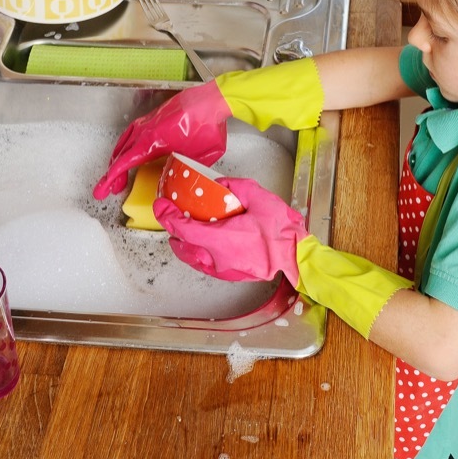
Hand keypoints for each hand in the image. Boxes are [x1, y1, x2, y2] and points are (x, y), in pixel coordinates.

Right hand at [92, 82, 232, 199]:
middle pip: (121, 154)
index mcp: (153, 141)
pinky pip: (131, 134)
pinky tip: (127, 154)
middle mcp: (146, 130)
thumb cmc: (208, 126)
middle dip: (113, 174)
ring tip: (117, 176)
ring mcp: (147, 122)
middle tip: (109, 189)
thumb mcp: (200, 158)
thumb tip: (179, 185)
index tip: (105, 189)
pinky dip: (125, 147)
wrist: (212, 100)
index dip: (113, 177)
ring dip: (118, 161)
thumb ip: (185, 171)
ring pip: (124, 143)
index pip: (125, 162)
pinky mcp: (152, 118)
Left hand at [152, 177, 308, 283]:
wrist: (295, 255)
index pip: (183, 229)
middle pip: (182, 245)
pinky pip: (203, 265)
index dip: (167, 217)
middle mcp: (217, 257)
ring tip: (181, 229)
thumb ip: (236, 187)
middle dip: (172, 230)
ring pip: (191, 258)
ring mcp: (223, 269)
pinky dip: (195, 254)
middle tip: (171, 214)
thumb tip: (219, 184)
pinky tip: (199, 244)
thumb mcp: (259, 197)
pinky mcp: (230, 274)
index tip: (162, 206)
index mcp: (221, 238)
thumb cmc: (281, 230)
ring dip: (182, 243)